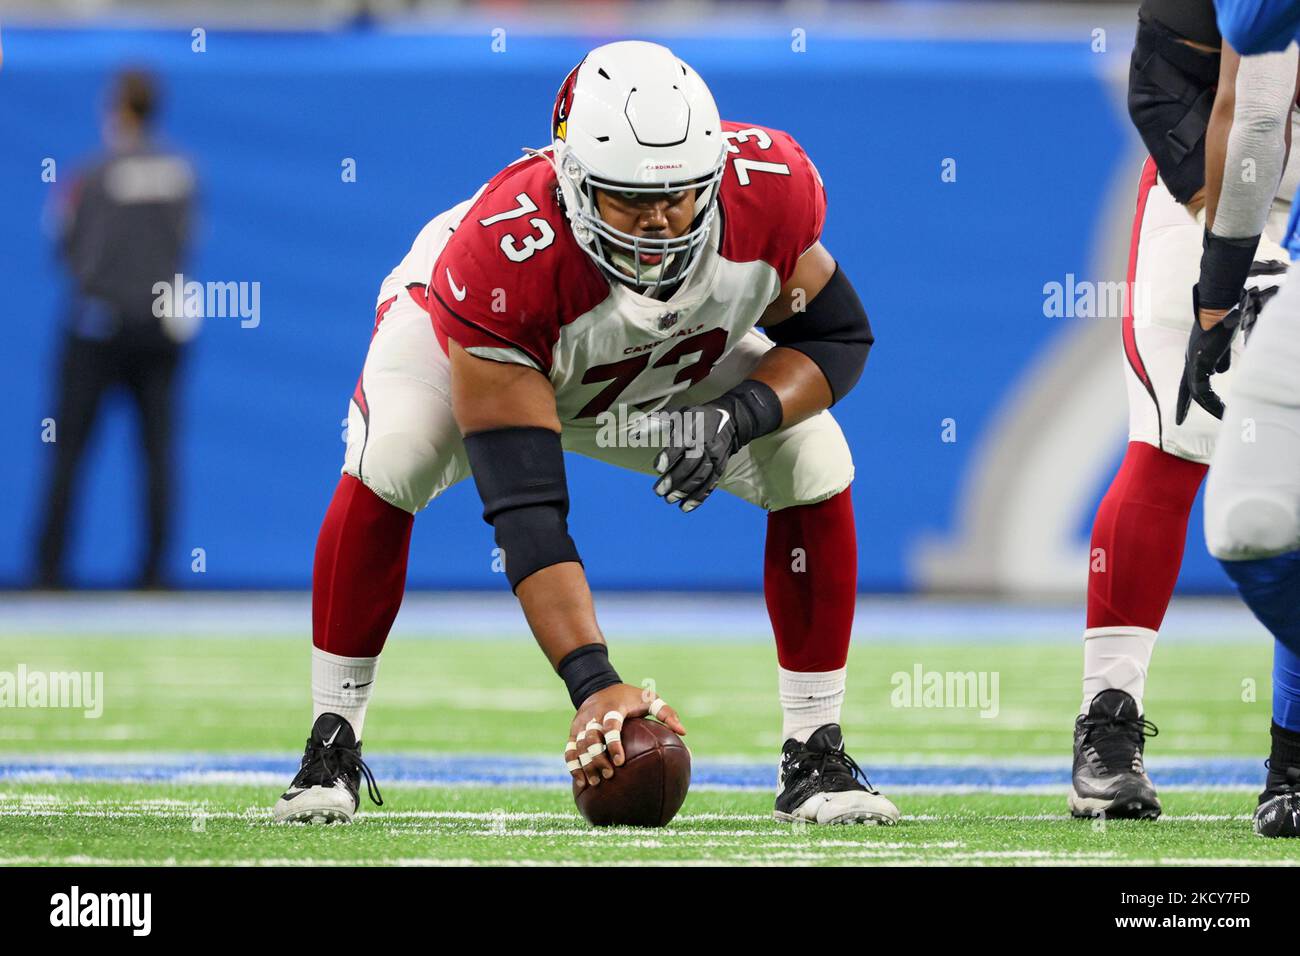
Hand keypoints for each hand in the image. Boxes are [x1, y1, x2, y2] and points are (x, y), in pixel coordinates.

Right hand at [565, 682, 684, 790]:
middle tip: (609, 775)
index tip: (620, 761)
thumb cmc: (630, 697)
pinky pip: (570, 749)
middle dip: (597, 758)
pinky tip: (581, 783)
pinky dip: (573, 766)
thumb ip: (666, 713)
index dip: (613, 743)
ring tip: (596, 782)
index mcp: (612, 707)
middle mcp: (593, 715)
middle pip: (590, 738)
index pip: (610, 725)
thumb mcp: (649, 698)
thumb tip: (683, 732)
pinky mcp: (573, 731)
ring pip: (578, 746)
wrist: (598, 686)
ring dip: (585, 765)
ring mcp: (581, 723)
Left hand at [651, 403, 739, 512]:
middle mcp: (704, 444)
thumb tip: (633, 433)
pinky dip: (698, 498)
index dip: (669, 457)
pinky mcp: (720, 468)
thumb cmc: (696, 417)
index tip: (657, 469)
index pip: (681, 444)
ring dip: (684, 491)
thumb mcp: (678, 413)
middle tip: (658, 491)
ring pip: (700, 477)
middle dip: (674, 479)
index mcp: (692, 429)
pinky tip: (685, 507)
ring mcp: (714, 457)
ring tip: (668, 500)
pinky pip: (710, 485)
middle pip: (690, 465)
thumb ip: (655, 422)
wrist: (731, 420)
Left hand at [1176, 286, 1238, 424]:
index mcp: (1194, 358)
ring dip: (1210, 406)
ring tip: (1222, 416)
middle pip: (1186, 390)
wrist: (1219, 310)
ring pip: (1196, 393)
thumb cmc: (1222, 323)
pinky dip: (1211, 401)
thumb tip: (1220, 372)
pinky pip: (1201, 389)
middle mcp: (1190, 362)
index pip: (1187, 381)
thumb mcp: (1221, 346)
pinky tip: (1221, 408)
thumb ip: (1220, 359)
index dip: (1184, 396)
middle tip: (1178, 422)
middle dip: (1182, 407)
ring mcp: (1194, 363)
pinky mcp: (1200, 363)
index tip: (1180, 410)